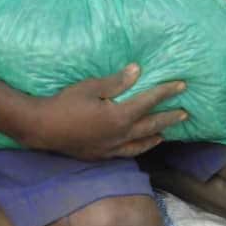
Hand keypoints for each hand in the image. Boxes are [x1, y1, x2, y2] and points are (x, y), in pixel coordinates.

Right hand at [26, 63, 186, 160]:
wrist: (41, 128)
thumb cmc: (65, 103)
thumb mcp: (91, 86)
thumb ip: (116, 81)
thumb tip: (138, 70)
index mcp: (118, 116)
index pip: (149, 102)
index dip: (166, 92)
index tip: (182, 85)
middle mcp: (119, 136)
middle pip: (151, 126)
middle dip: (169, 118)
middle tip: (185, 113)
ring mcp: (110, 148)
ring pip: (140, 144)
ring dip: (155, 136)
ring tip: (166, 132)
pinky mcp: (100, 155)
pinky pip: (125, 153)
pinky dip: (137, 148)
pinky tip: (138, 145)